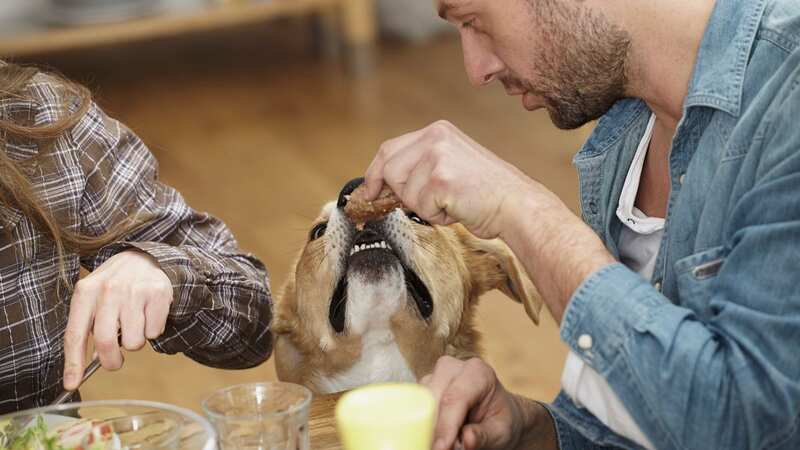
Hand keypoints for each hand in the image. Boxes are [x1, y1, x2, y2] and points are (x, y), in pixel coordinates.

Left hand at [63, 249, 172, 389]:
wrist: (146, 257)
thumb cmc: (116, 285)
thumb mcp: (95, 299)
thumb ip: (89, 327)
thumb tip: (90, 363)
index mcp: (86, 292)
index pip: (75, 334)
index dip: (73, 363)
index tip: (72, 384)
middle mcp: (109, 290)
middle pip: (105, 342)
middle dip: (111, 361)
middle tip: (115, 362)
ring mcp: (134, 291)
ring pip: (133, 342)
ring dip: (135, 342)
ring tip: (135, 325)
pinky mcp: (158, 294)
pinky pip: (154, 332)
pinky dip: (153, 330)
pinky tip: (149, 315)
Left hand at [364, 120, 554, 238]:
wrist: (516, 204)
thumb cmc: (486, 192)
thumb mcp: (450, 165)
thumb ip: (419, 166)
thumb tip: (382, 185)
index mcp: (437, 131)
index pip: (389, 149)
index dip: (375, 173)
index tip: (370, 191)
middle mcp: (435, 138)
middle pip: (390, 170)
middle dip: (401, 194)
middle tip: (428, 203)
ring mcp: (437, 157)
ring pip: (403, 192)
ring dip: (424, 207)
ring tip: (451, 202)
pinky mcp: (441, 179)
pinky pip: (419, 207)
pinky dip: (436, 216)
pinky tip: (457, 208)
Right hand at [421, 356, 557, 449]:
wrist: (498, 415)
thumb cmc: (501, 421)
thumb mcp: (501, 432)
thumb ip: (484, 436)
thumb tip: (466, 440)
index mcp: (478, 372)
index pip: (455, 398)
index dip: (446, 425)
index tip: (442, 449)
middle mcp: (453, 368)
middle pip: (433, 399)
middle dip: (435, 428)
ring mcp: (435, 376)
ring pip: (420, 402)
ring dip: (428, 427)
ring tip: (445, 444)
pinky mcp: (423, 388)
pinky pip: (414, 407)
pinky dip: (422, 425)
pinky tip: (435, 438)